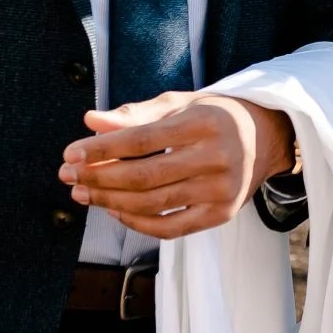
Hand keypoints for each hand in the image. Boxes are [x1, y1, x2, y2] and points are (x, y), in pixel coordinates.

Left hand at [60, 91, 293, 238]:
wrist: (263, 138)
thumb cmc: (212, 117)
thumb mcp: (178, 104)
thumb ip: (134, 114)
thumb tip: (90, 121)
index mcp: (204, 122)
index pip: (141, 139)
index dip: (102, 149)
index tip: (71, 154)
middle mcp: (216, 157)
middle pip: (143, 176)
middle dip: (98, 178)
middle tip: (68, 176)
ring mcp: (221, 190)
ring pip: (152, 205)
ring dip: (109, 202)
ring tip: (84, 193)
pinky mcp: (221, 215)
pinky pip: (170, 228)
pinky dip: (136, 223)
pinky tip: (115, 210)